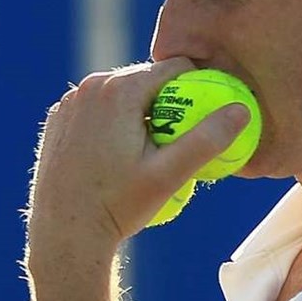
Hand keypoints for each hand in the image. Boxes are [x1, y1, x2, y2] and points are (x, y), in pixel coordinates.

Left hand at [26, 58, 248, 272]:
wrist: (64, 232)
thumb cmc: (118, 206)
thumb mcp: (170, 175)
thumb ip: (207, 139)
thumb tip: (241, 109)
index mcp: (119, 89)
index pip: (174, 69)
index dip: (197, 88)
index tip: (204, 117)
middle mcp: (90, 86)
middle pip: (146, 80)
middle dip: (167, 102)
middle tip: (176, 142)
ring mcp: (70, 101)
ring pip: (121, 94)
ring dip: (139, 113)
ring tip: (147, 153)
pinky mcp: (59, 119)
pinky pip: (97, 110)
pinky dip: (113, 124)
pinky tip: (117, 157)